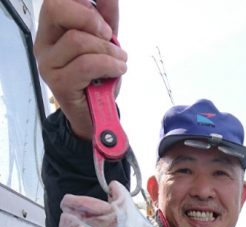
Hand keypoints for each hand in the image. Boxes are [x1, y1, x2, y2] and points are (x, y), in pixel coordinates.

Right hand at [34, 0, 126, 138]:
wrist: (97, 116)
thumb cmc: (98, 78)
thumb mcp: (104, 43)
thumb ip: (105, 18)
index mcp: (51, 29)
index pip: (55, 0)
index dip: (82, 3)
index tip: (103, 20)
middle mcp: (43, 44)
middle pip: (57, 9)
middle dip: (90, 18)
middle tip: (108, 35)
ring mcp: (48, 64)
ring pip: (78, 40)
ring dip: (108, 49)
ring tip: (120, 60)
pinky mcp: (59, 83)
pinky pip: (86, 64)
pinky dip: (109, 64)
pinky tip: (119, 69)